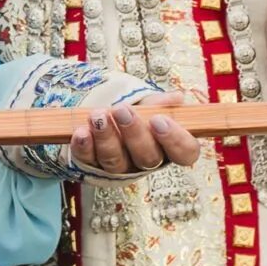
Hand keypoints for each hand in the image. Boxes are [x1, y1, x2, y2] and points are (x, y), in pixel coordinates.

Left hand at [68, 91, 200, 175]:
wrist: (103, 114)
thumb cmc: (134, 112)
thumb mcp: (149, 104)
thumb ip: (161, 103)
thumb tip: (177, 98)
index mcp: (168, 146)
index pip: (185, 153)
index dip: (175, 140)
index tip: (159, 120)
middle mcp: (146, 161)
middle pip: (148, 157)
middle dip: (134, 133)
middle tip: (122, 110)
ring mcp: (120, 166)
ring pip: (116, 161)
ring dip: (106, 137)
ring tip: (98, 116)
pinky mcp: (93, 165)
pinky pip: (89, 159)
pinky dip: (84, 146)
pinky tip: (81, 132)